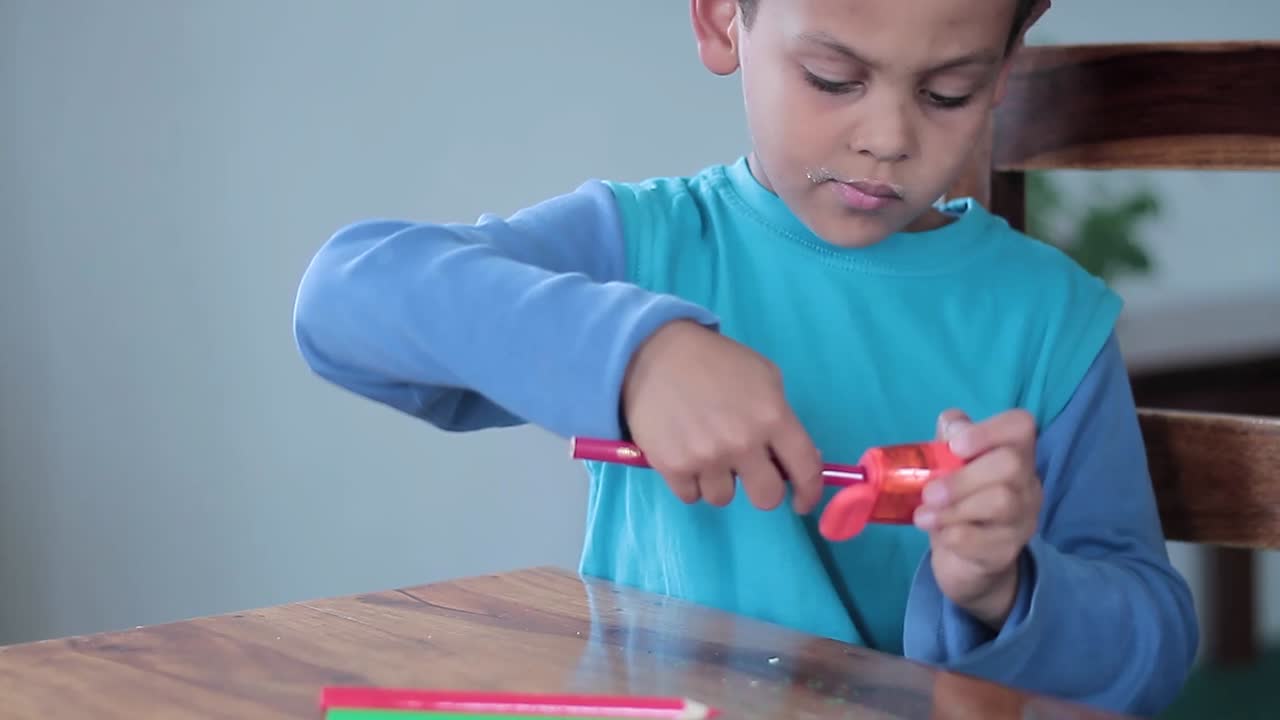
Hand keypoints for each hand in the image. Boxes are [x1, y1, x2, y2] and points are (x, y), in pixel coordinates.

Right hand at [620, 320, 823, 512]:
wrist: (655, 353)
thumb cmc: (715, 362)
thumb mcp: (764, 377)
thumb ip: (783, 418)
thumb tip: (790, 460)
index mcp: (771, 417)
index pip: (805, 469)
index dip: (809, 492)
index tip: (801, 501)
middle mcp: (742, 443)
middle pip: (766, 498)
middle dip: (761, 490)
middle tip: (748, 473)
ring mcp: (706, 457)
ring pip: (723, 498)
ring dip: (719, 481)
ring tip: (707, 454)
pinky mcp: (672, 466)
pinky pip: (691, 495)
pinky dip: (690, 481)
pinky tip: (685, 455)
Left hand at [913, 408, 1041, 628]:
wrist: (965, 559)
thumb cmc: (957, 500)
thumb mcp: (949, 463)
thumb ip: (950, 438)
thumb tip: (953, 427)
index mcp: (1014, 454)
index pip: (1020, 426)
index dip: (988, 430)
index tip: (956, 446)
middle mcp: (1027, 484)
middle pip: (1011, 465)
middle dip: (962, 477)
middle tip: (929, 492)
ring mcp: (1022, 519)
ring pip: (1001, 502)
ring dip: (953, 507)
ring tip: (924, 515)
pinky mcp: (1006, 552)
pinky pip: (980, 539)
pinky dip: (952, 535)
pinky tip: (938, 533)